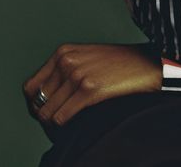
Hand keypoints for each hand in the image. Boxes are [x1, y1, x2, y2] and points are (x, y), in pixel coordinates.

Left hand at [23, 42, 161, 127]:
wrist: (150, 64)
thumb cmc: (122, 65)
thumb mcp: (88, 59)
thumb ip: (66, 71)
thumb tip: (47, 101)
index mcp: (64, 52)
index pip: (30, 87)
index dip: (35, 105)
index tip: (48, 114)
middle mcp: (66, 60)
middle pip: (36, 102)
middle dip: (44, 116)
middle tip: (58, 124)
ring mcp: (77, 74)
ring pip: (46, 113)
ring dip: (53, 125)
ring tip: (67, 127)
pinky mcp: (89, 89)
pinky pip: (60, 118)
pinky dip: (63, 129)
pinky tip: (75, 126)